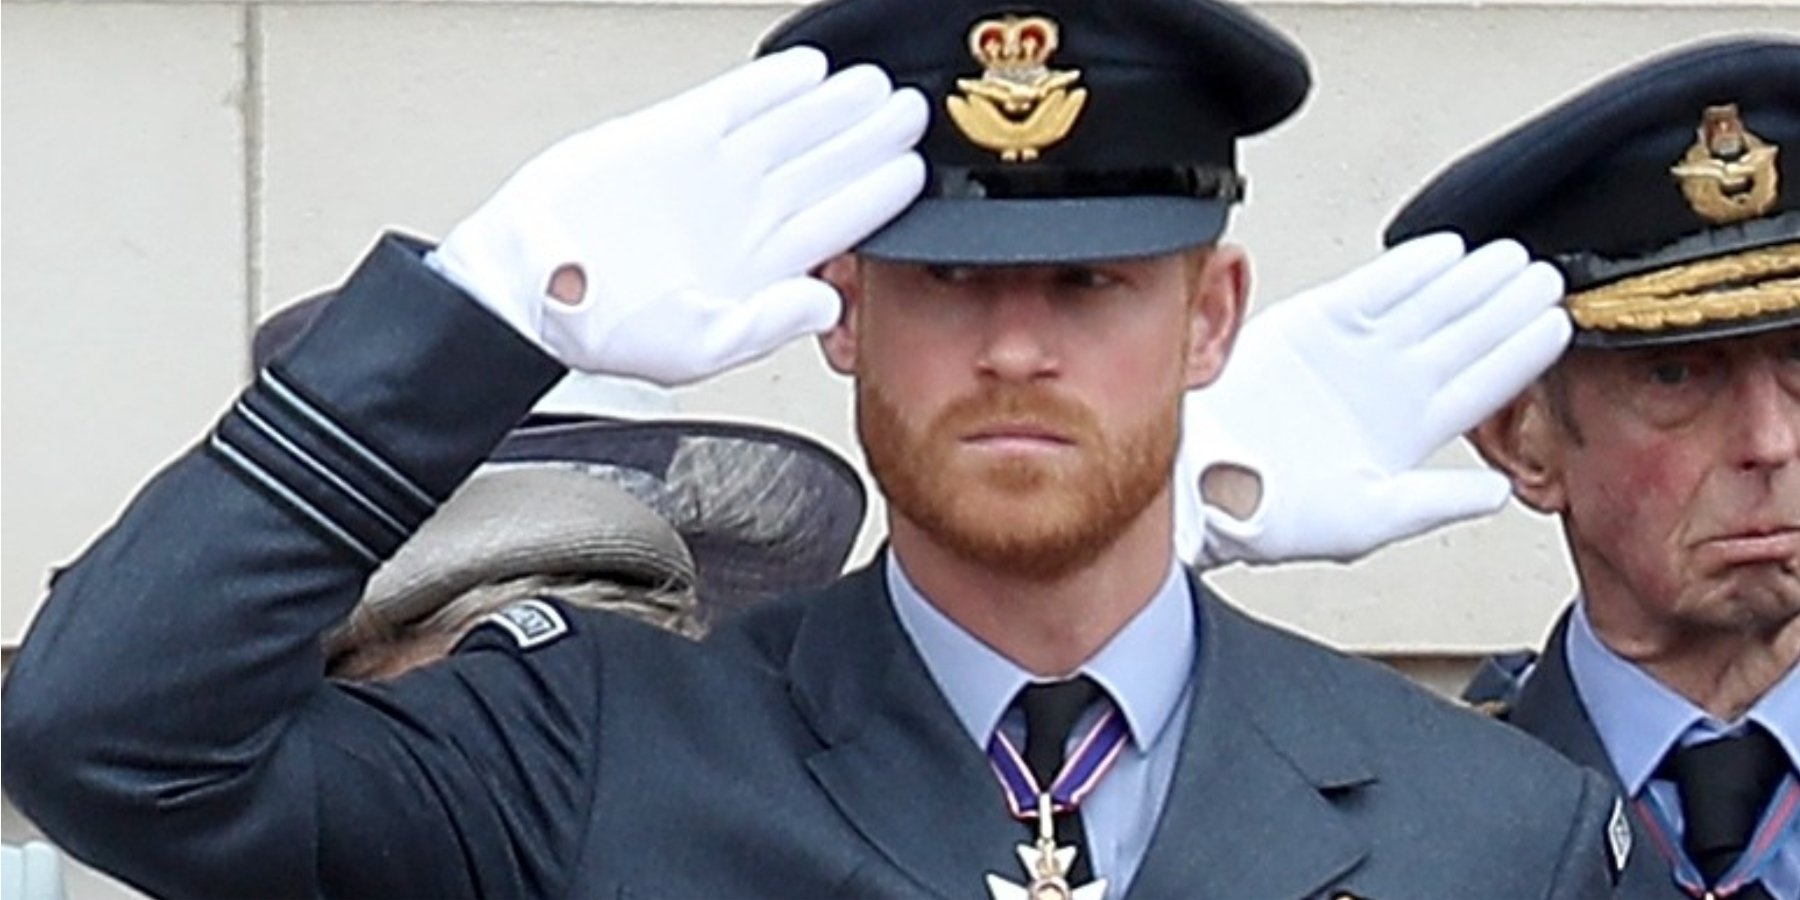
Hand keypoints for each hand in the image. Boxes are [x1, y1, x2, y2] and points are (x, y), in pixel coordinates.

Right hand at [429, 47, 927, 384]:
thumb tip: (826, 304)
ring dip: (835, 106)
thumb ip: (767, 323)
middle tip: (913, 111)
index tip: (914, 169)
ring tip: (875, 85)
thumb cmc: (601, 326)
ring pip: (792, 129)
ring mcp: (713, 173)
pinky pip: (735, 102)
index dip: (878, 192)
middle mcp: (745, 215)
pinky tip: (808, 70)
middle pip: (827, 166)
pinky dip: (771, 84)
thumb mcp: (697, 346)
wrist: (529, 287)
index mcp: (761, 265)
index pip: (839, 220)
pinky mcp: (671, 136)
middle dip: (872, 138)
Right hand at [1175, 234, 1570, 565]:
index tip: (1558, 324)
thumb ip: (1435, 502)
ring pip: (1427, 306)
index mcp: (1409, 431)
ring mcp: (1355, 351)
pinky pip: (1372, 289)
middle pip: (1464, 335)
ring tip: (1508, 258)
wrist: (1206, 482)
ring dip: (1469, 281)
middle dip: (1506, 305)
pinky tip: (1445, 252)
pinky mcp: (1315, 323)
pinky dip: (1407, 269)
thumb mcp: (1368, 519)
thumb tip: (1499, 494)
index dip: (1521, 354)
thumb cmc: (1273, 512)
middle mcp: (1388, 385)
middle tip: (1545, 275)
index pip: (1482, 384)